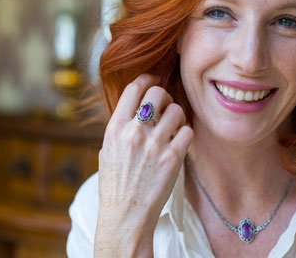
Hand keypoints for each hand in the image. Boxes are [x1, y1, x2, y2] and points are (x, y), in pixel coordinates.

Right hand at [94, 74, 193, 256]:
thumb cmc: (115, 185)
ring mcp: (154, 145)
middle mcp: (134, 132)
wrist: (125, 215)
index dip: (147, 80)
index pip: (133, 88)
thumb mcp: (108, 151)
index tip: (154, 81)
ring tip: (175, 127)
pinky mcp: (172, 158)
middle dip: (165, 96)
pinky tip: (179, 142)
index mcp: (115, 128)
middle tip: (166, 108)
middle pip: (157, 93)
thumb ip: (120, 127)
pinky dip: (186, 134)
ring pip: (176, 110)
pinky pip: (187, 131)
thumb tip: (135, 107)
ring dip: (178, 116)